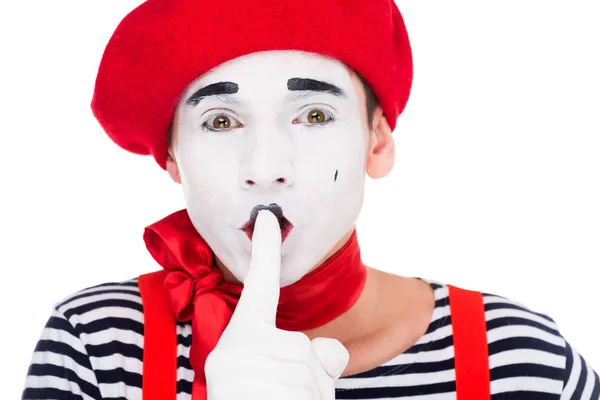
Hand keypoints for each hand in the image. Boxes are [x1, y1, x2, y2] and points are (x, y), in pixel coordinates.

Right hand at [205, 210, 348, 398]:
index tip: (269, 219)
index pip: (258, 286)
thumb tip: (333, 350)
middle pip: (303, 348)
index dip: (265, 252)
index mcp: (240, 339)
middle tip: (266, 395)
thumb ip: (289, 353)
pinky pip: (320, 390)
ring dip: (304, 394)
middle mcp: (255, 348)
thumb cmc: (245, 398)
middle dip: (298, 374)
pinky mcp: (301, 388)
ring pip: (316, 373)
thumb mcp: (251, 372)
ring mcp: (278, 369)